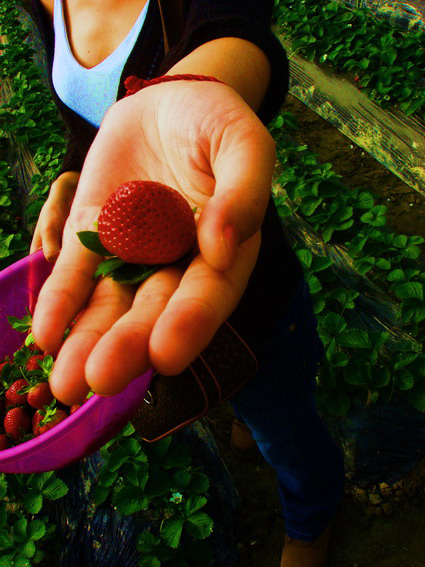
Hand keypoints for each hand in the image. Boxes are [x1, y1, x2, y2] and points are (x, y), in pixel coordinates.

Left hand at [31, 81, 275, 404]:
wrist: (166, 104)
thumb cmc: (215, 123)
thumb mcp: (243, 143)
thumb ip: (244, 191)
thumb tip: (223, 249)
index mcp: (223, 253)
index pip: (208, 295)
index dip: (189, 324)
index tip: (167, 354)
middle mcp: (176, 266)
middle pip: (153, 312)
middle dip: (128, 347)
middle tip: (100, 381)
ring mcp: (130, 255)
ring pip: (110, 306)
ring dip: (87, 342)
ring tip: (64, 382)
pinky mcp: (91, 238)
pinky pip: (75, 276)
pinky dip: (60, 302)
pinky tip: (45, 333)